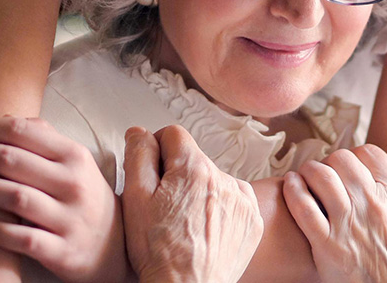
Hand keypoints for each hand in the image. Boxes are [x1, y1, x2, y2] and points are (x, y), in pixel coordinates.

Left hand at [0, 116, 128, 282]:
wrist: (116, 250)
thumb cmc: (84, 199)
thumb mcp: (75, 165)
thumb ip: (44, 140)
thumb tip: (5, 118)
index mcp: (73, 156)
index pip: (20, 131)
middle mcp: (72, 183)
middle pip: (10, 160)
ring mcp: (68, 218)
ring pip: (12, 197)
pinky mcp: (62, 251)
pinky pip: (20, 238)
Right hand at [120, 125, 263, 282]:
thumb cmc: (159, 252)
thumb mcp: (134, 199)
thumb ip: (137, 156)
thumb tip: (140, 133)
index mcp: (194, 169)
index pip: (173, 135)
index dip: (156, 150)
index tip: (152, 173)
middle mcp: (224, 178)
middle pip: (194, 159)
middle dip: (177, 174)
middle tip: (164, 206)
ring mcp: (242, 200)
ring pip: (214, 179)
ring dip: (200, 191)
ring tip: (185, 222)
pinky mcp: (252, 221)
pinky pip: (234, 200)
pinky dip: (220, 209)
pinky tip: (204, 229)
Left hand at [282, 146, 386, 282]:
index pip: (370, 153)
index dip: (357, 155)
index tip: (350, 167)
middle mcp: (374, 205)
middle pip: (342, 160)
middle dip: (331, 162)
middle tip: (326, 173)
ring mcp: (349, 224)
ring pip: (321, 177)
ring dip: (309, 171)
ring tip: (306, 176)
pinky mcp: (327, 245)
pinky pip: (303, 207)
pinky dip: (293, 190)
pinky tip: (291, 185)